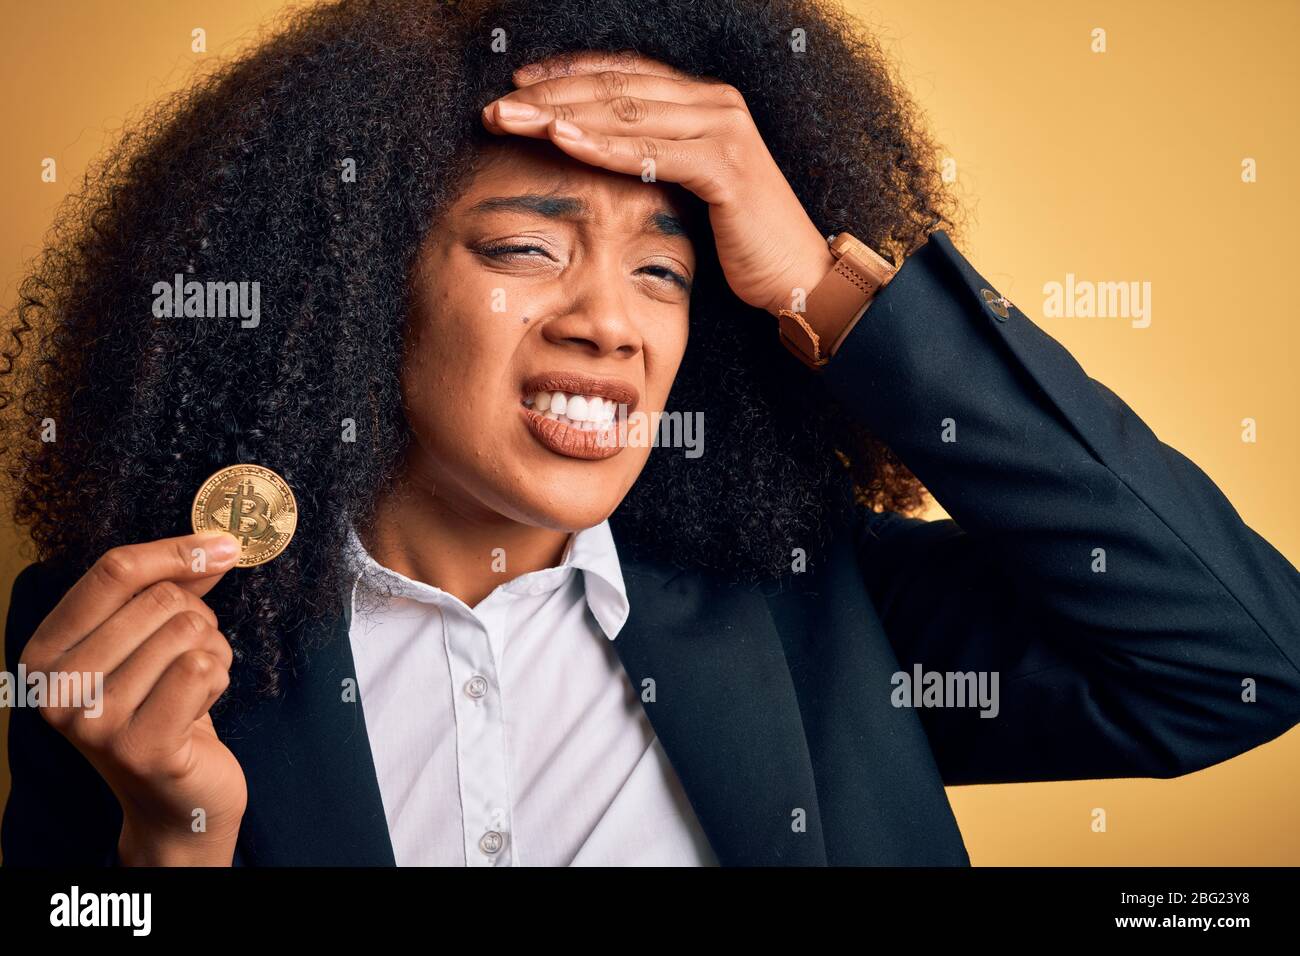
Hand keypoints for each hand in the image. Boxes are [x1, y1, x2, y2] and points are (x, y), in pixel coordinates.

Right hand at [19, 531, 247, 864]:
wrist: (176, 798)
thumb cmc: (164, 708)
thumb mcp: (153, 640)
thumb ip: (176, 586)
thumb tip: (217, 543)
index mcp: (44, 652)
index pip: (113, 570)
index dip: (177, 549)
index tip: (226, 545)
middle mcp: (55, 688)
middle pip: (159, 599)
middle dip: (198, 619)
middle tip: (188, 658)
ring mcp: (92, 722)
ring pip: (188, 631)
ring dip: (211, 653)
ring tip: (191, 688)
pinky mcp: (140, 747)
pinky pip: (203, 667)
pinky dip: (219, 679)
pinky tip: (200, 710)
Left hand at [481, 51, 835, 317]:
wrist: (797, 275)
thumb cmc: (740, 241)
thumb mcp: (687, 189)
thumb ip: (652, 160)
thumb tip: (593, 152)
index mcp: (703, 101)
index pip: (623, 72)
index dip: (567, 74)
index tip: (517, 85)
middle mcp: (714, 103)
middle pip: (615, 87)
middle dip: (550, 94)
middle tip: (496, 107)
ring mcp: (722, 130)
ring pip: (626, 113)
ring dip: (562, 115)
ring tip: (512, 120)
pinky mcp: (724, 167)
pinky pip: (652, 152)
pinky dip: (604, 146)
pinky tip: (562, 141)